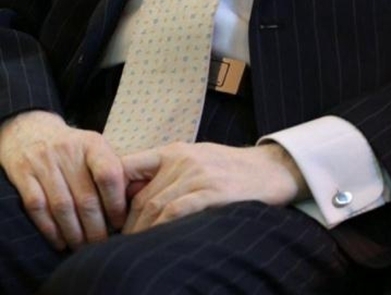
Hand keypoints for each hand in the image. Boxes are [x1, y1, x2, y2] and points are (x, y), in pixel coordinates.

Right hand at [0, 110, 126, 250]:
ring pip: (62, 206)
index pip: (109, 174)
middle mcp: (68, 150)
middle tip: (101, 244)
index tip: (119, 223)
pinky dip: (50, 229)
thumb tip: (133, 201)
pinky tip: (60, 241)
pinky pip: (38, 208)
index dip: (116, 203)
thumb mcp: (94, 147)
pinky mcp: (23, 174)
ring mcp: (44, 162)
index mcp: (92, 143)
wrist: (30, 130)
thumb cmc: (72, 147)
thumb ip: (111, 169)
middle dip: (95, 227)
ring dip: (74, 233)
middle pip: (85, 198)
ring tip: (82, 247)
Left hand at [121, 141, 308, 234]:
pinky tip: (156, 243)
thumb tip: (134, 199)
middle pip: (141, 197)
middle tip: (118, 247)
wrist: (271, 169)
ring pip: (155, 207)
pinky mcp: (212, 191)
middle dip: (126, 226)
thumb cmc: (231, 170)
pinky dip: (161, 230)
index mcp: (174, 151)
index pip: (129, 165)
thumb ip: (168, 174)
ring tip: (134, 251)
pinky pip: (177, 212)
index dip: (110, 191)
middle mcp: (183, 159)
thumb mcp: (196, 161)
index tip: (107, 218)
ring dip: (140, 233)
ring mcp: (198, 174)